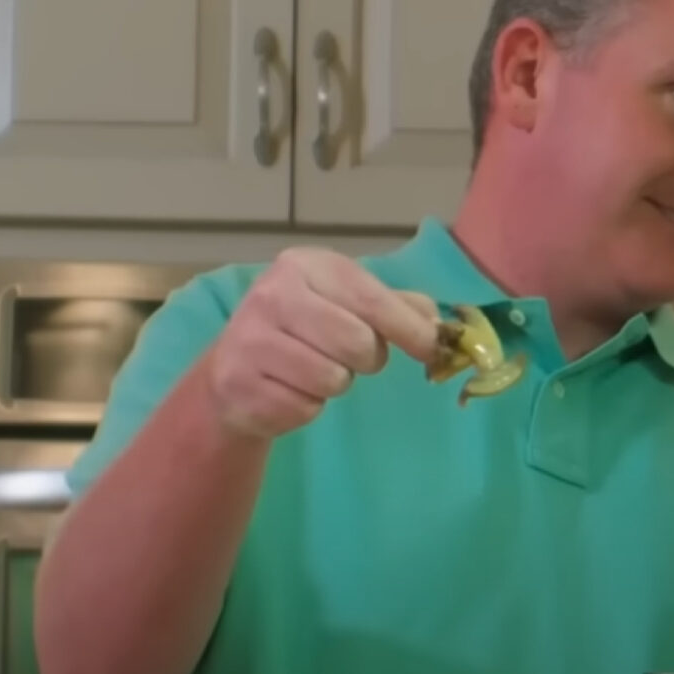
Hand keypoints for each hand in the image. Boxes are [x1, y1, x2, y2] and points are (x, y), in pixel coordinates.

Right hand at [203, 247, 440, 438]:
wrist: (234, 367)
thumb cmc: (304, 328)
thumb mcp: (346, 302)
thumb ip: (397, 307)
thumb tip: (439, 326)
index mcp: (303, 266)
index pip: (372, 300)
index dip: (410, 329)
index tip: (431, 348)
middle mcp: (271, 295)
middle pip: (358, 344)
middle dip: (366, 359)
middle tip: (349, 356)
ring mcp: (249, 340)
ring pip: (333, 380)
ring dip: (335, 383)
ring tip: (312, 368)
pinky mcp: (238, 385)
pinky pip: (305, 408)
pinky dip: (307, 406)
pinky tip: (286, 388)